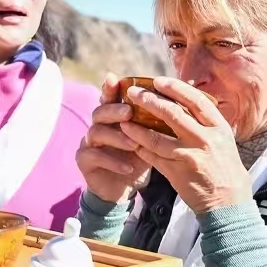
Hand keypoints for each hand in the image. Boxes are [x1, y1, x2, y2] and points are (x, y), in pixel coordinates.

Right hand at [76, 72, 150, 202]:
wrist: (124, 187)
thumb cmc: (138, 158)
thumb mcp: (149, 139)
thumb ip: (156, 121)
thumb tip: (182, 97)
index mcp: (112, 118)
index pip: (109, 98)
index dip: (110, 88)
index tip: (115, 79)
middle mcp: (97, 126)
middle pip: (99, 112)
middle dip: (114, 110)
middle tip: (129, 112)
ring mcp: (88, 143)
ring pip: (95, 132)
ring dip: (116, 137)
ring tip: (134, 144)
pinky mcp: (84, 161)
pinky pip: (94, 157)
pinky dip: (112, 161)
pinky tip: (128, 167)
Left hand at [117, 77, 251, 214]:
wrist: (229, 202)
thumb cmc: (224, 166)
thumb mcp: (222, 139)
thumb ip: (205, 121)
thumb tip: (183, 97)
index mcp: (219, 127)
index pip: (195, 100)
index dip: (175, 88)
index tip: (157, 80)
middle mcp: (206, 140)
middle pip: (172, 114)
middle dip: (149, 101)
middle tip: (133, 93)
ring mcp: (190, 157)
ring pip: (156, 138)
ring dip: (136, 128)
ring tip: (123, 120)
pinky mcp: (177, 173)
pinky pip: (153, 157)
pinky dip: (140, 148)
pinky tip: (130, 141)